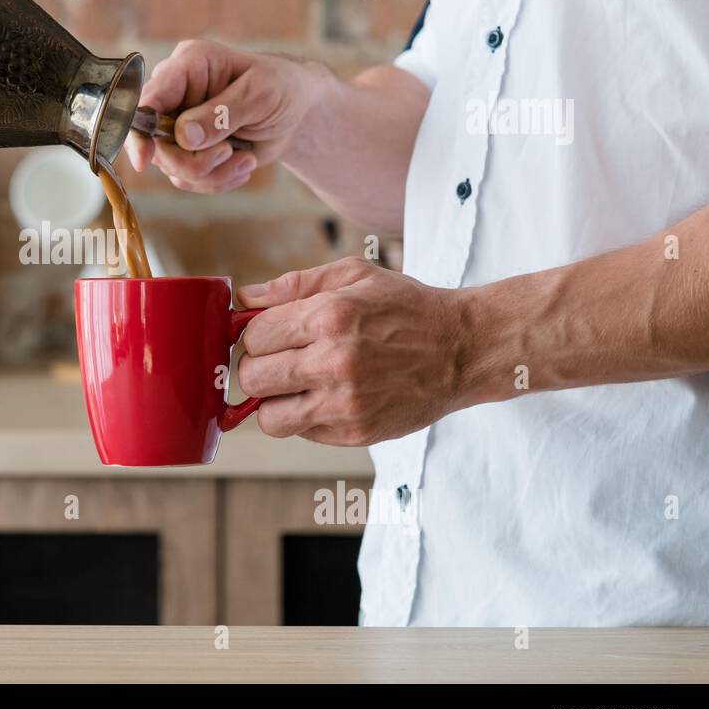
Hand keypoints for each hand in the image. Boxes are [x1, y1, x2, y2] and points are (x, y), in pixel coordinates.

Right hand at [124, 39, 332, 193]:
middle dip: (193, 160)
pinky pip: (187, 179)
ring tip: (244, 159)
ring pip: (171, 167)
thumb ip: (221, 113)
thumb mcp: (260, 94)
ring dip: (212, 173)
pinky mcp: (187, 150)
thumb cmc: (281, 87)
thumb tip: (184, 136)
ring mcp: (177, 125)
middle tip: (229, 153)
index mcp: (187, 66)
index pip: (148, 99)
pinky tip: (242, 164)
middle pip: (154, 142)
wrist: (296, 110)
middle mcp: (175, 95)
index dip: (140, 130)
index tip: (145, 158)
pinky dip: (217, 180)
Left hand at [236, 257, 467, 445]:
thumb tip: (245, 298)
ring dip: (274, 401)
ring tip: (295, 385)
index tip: (270, 334)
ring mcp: (346, 403)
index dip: (255, 334)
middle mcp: (334, 362)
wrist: (463, 349)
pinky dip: (305, 417)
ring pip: (268, 417)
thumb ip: (294, 285)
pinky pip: (302, 433)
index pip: (253, 336)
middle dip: (258, 367)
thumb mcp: (354, 276)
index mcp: (330, 317)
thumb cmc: (407, 307)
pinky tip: (327, 396)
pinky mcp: (356, 432)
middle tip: (278, 360)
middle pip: (252, 378)